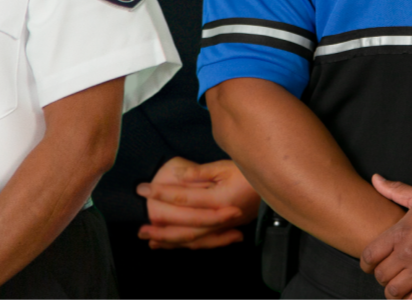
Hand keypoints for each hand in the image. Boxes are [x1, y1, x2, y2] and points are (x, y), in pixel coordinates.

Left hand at [137, 157, 259, 249]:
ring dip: (170, 241)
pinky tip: (171, 244)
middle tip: (139, 228)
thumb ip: (202, 172)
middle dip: (160, 228)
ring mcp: (224, 228)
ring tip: (150, 240)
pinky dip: (185, 246)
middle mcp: (221, 219)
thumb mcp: (227, 166)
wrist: (272, 188)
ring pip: (193, 240)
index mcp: (220, 200)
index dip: (162, 193)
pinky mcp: (226, 232)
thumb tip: (180, 174)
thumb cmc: (249, 174)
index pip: (185, 198)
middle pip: (186, 228)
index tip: (143, 189)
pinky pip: (203, 243)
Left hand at [360, 175, 411, 298]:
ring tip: (400, 286)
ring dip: (394, 291)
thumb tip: (377, 180)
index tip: (370, 266)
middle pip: (381, 276)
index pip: (370, 255)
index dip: (366, 264)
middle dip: (382, 277)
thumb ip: (395, 190)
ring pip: (394, 291)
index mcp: (401, 232)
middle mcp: (408, 253)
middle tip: (389, 275)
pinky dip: (411, 299)